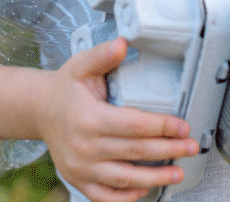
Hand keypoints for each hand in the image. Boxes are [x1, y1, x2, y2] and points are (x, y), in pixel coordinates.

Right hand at [33, 38, 199, 201]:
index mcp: (88, 118)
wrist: (38, 110)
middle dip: (168, 151)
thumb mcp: (80, 67)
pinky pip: (105, 195)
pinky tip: (144, 190)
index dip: (163, 127)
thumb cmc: (65, 89)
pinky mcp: (77, 179)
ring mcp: (79, 166)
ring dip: (155, 179)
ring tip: (177, 173)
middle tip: (190, 148)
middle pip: (136, 152)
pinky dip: (126, 197)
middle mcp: (83, 145)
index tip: (182, 126)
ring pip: (125, 179)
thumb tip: (123, 43)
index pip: (135, 126)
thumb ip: (103, 56)